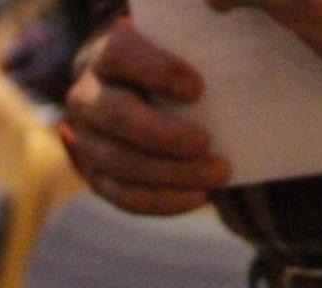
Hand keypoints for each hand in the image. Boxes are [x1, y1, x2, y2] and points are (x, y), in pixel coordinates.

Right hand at [61, 19, 228, 214]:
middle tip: (205, 143)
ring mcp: (86, 141)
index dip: (156, 72)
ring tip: (216, 174)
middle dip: (163, 135)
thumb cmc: (166, 70)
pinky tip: (197, 196)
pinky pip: (123, 196)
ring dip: (171, 173)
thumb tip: (236, 88)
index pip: (120, 55)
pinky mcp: (95, 177)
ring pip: (120, 162)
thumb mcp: (173, 53)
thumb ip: (192, 62)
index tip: (197, 89)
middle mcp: (86, 98)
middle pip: (117, 116)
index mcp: (104, 56)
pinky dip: (163, 200)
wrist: (134, 95)